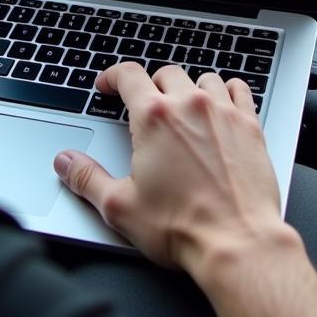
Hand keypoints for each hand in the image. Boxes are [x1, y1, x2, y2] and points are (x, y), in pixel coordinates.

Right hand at [53, 62, 294, 275]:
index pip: (129, 75)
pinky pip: (239, 90)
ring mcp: (223, 113)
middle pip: (166, 73)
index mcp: (153, 118)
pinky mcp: (250, 127)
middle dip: (150, 85)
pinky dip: (227, 91)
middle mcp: (189, 106)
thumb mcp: (119, 207)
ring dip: (188, 88)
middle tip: (144, 105)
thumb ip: (86, 179)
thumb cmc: (182, 227)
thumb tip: (66, 162)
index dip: (113, 76)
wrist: (239, 243)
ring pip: (202, 79)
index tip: (108, 86)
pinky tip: (222, 105)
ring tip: (182, 106)